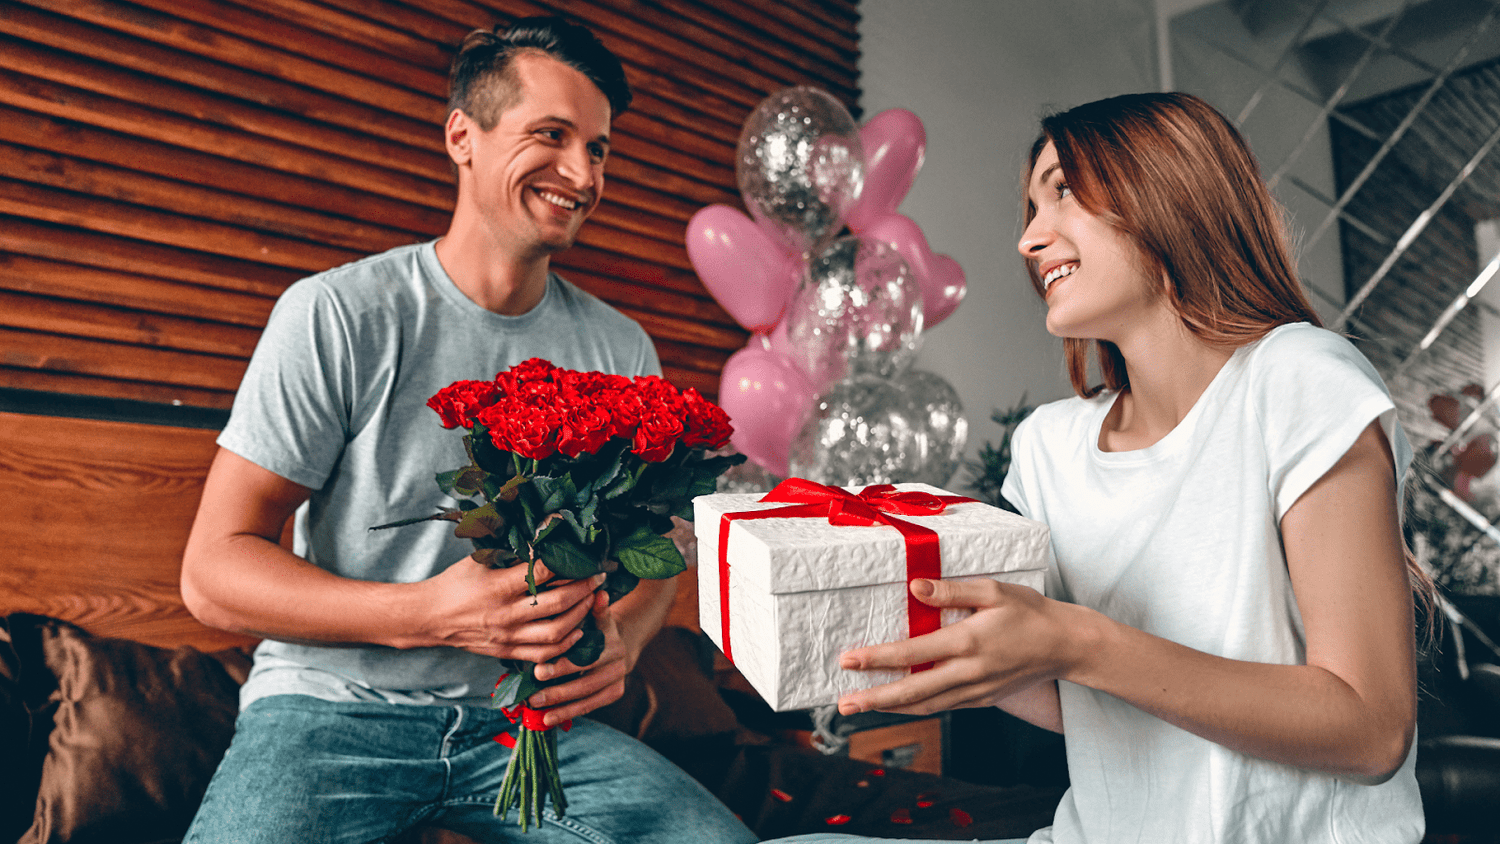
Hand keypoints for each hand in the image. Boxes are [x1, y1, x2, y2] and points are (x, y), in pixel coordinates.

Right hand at [416, 556, 601, 663]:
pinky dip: (566, 645)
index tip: (585, 556)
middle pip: (556, 604)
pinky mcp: (507, 652)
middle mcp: (505, 614)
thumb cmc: (455, 584)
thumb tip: (542, 536)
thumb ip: (509, 552)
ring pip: (555, 632)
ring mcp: (507, 637)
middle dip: (583, 589)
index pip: (541, 573)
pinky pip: (544, 654)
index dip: (567, 563)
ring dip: (580, 616)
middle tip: (597, 577)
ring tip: (591, 601)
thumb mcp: (478, 560)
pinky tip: (578, 631)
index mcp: (497, 587)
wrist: (429, 618)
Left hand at [524, 590, 631, 724]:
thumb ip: (595, 608)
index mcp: (611, 641)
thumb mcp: (597, 616)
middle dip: (557, 689)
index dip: (563, 665)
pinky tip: (548, 719)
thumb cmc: (597, 627)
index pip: (585, 656)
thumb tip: (598, 592)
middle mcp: (618, 662)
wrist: (621, 641)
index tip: (539, 669)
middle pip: (584, 680)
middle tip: (532, 694)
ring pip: (586, 696)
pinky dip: (568, 713)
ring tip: (536, 707)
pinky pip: (590, 706)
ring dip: (560, 705)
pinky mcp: (615, 693)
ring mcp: (617, 679)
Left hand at [835, 578, 1084, 716]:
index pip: (912, 653)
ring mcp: (976, 690)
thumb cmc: (1030, 612)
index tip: (849, 660)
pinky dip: (916, 709)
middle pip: (912, 692)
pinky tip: (899, 706)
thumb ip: (952, 591)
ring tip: (860, 708)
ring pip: (925, 706)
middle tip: (843, 703)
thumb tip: (914, 588)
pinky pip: (943, 707)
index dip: (877, 658)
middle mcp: (968, 672)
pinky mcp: (983, 699)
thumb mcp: (993, 591)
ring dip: (890, 709)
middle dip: (875, 699)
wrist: (1066, 645)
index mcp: (967, 642)